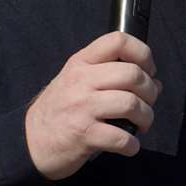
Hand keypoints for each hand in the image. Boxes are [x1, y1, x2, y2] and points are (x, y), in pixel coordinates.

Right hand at [24, 32, 160, 180]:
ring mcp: (82, 107)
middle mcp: (81, 81)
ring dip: (146, 117)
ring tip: (141, 125)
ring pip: (131, 104)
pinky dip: (132, 144)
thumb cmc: (60, 110)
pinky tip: (129, 145)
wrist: (31, 142)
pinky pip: (122, 138)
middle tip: (148, 103)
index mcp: (81, 63)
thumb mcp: (77, 80)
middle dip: (150, 92)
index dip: (143, 54)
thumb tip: (155, 82)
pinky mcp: (84, 135)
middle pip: (132, 74)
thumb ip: (111, 75)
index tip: (148, 70)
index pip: (118, 41)